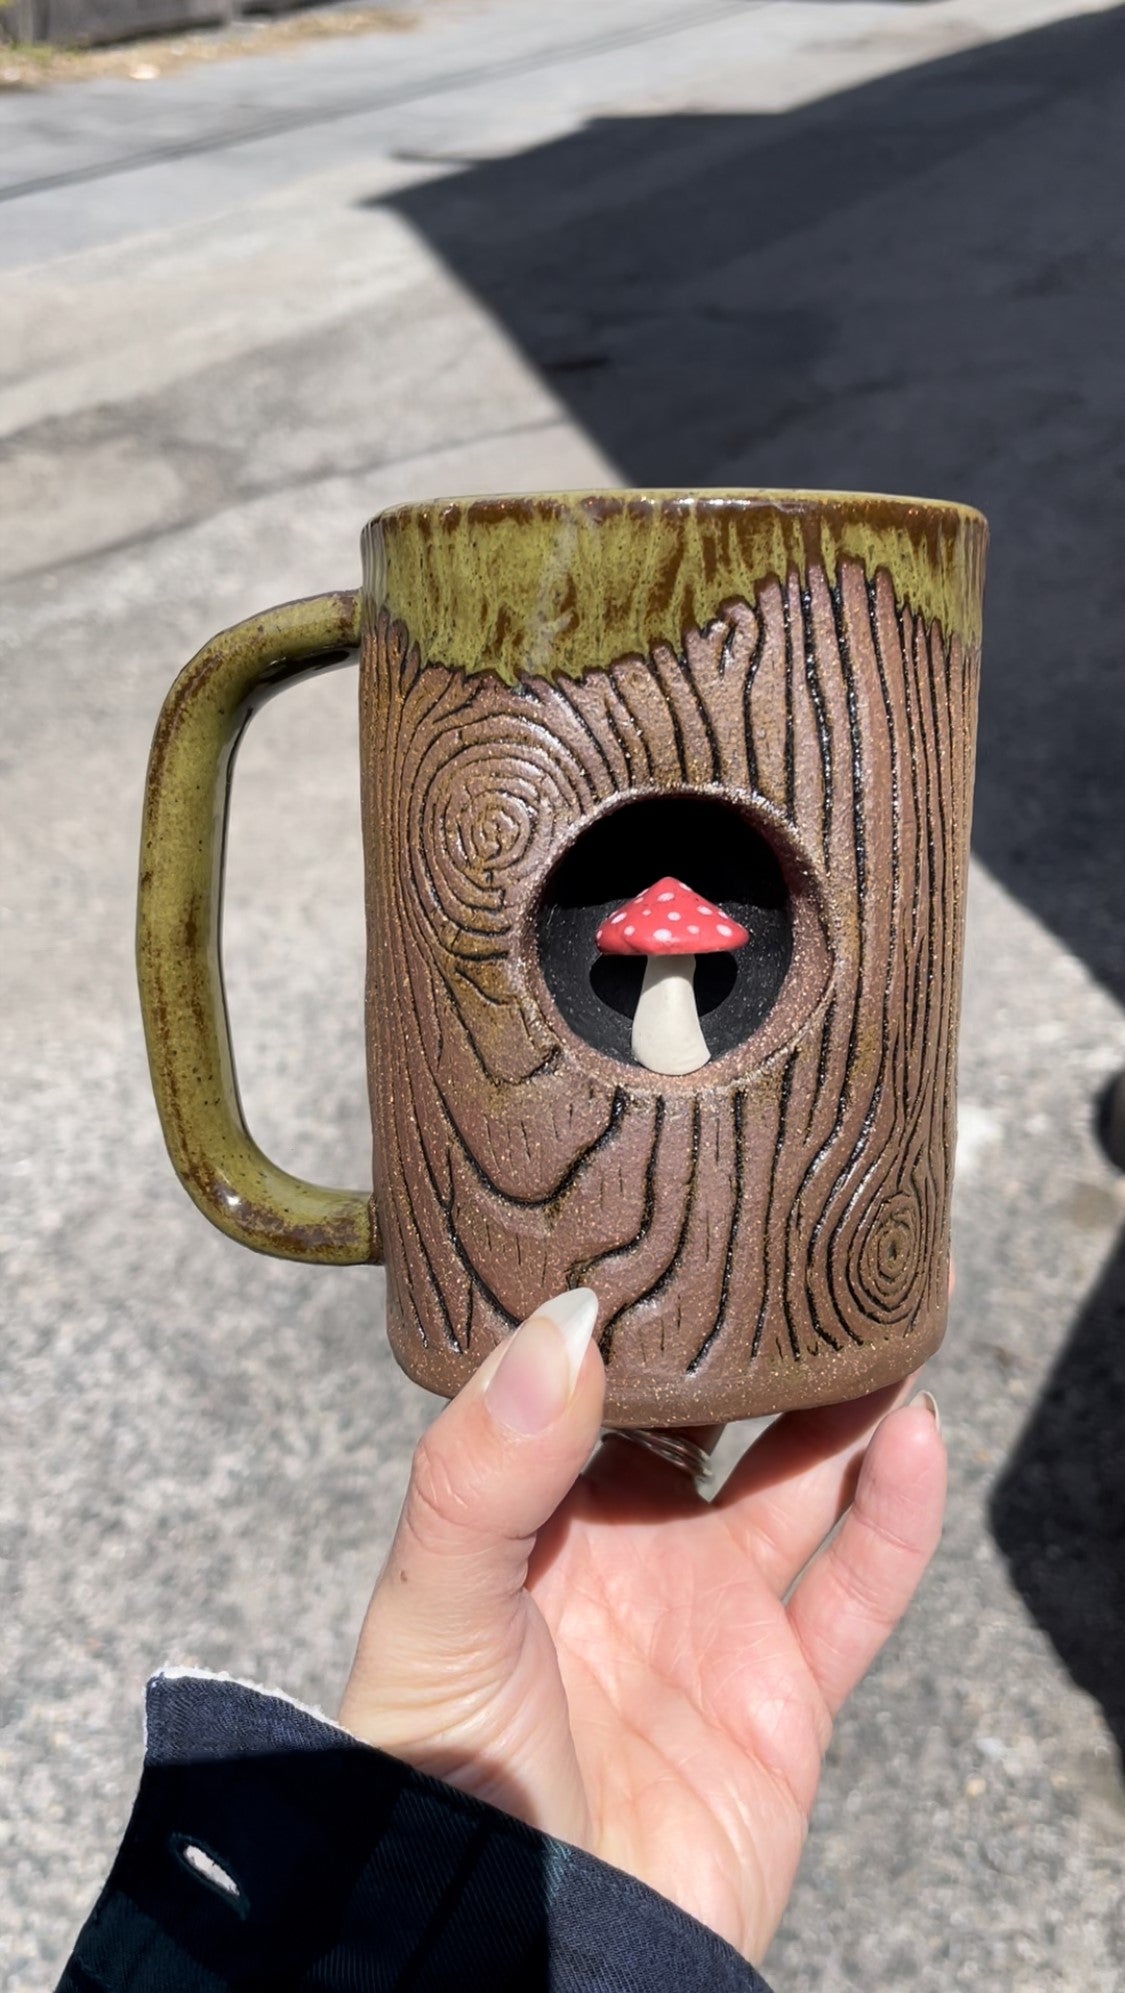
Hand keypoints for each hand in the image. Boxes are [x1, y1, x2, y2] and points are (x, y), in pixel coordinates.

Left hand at [340, 1289, 945, 1964]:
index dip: (631, 1300)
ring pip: (798, 1478)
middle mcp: (628, 1546)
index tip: (670, 1207)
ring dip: (843, 1404)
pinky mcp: (782, 1692)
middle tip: (795, 1237)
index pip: (589, 1375)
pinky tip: (913, 1438)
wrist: (519, 1955)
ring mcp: (710, 1613)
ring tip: (875, 1315)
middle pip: (710, 1412)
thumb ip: (484, 1468)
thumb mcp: (432, 1608)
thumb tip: (567, 1325)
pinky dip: (896, 1514)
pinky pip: (857, 1586)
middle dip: (751, 1336)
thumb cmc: (440, 1783)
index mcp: (534, 1510)